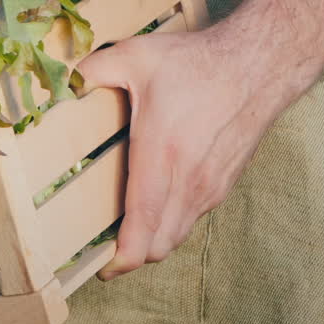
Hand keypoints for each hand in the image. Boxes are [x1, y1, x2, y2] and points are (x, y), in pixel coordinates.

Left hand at [75, 25, 290, 279]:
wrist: (260, 64)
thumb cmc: (197, 62)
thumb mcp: (135, 56)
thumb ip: (92, 70)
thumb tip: (63, 82)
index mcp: (162, 155)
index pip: (144, 223)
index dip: (125, 256)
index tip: (105, 267)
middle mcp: (190, 179)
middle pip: (160, 242)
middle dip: (132, 254)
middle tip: (103, 248)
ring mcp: (211, 184)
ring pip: (178, 233)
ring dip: (152, 240)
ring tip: (125, 232)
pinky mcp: (224, 182)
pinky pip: (193, 217)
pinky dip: (171, 223)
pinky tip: (154, 207)